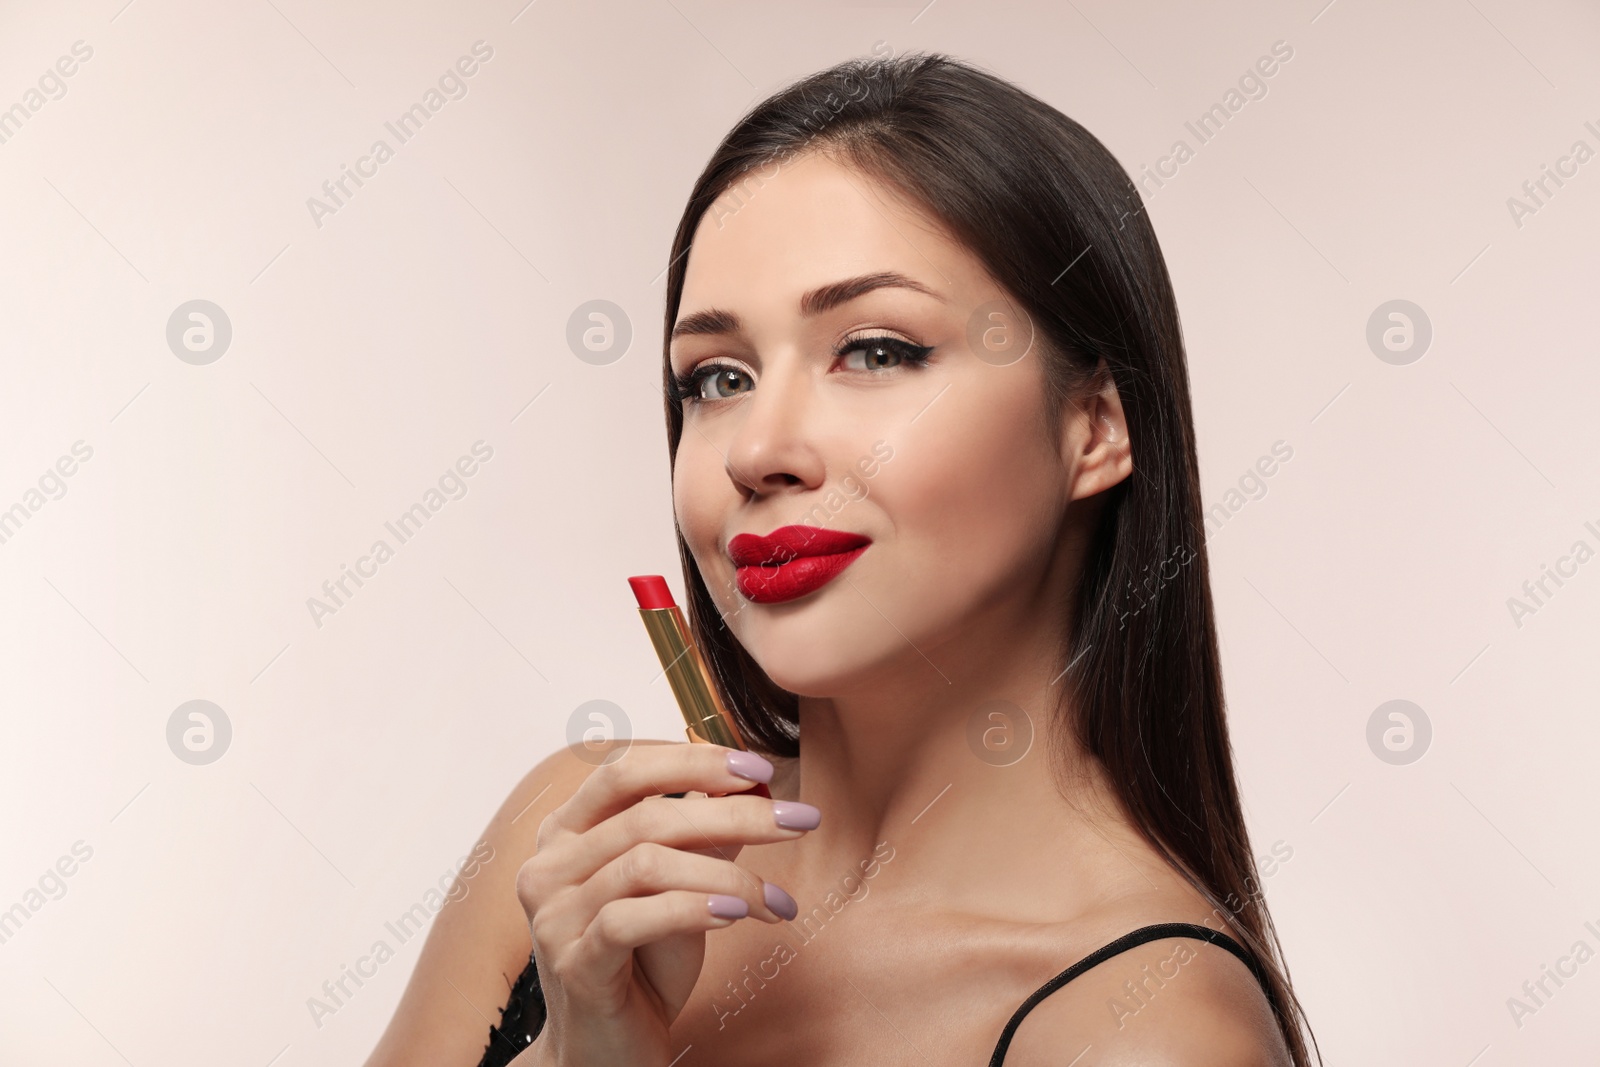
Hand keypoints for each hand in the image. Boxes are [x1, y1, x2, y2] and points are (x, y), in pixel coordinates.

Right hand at [515, 741, 817, 1065]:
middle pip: (647, 815)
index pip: (625, 771)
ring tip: (776, 899)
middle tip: (799, 819)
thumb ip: (705, 840)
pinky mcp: (574, 964)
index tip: (760, 769)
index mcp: (567, 833)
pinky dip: (695, 908)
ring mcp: (554, 916)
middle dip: (734, 812)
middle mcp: (549, 866)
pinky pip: (634, 918)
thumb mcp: (680, 890)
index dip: (694, 760)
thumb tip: (757, 788)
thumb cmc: (642, 966)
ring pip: (647, 863)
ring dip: (728, 874)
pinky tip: (740, 915)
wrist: (607, 1053)